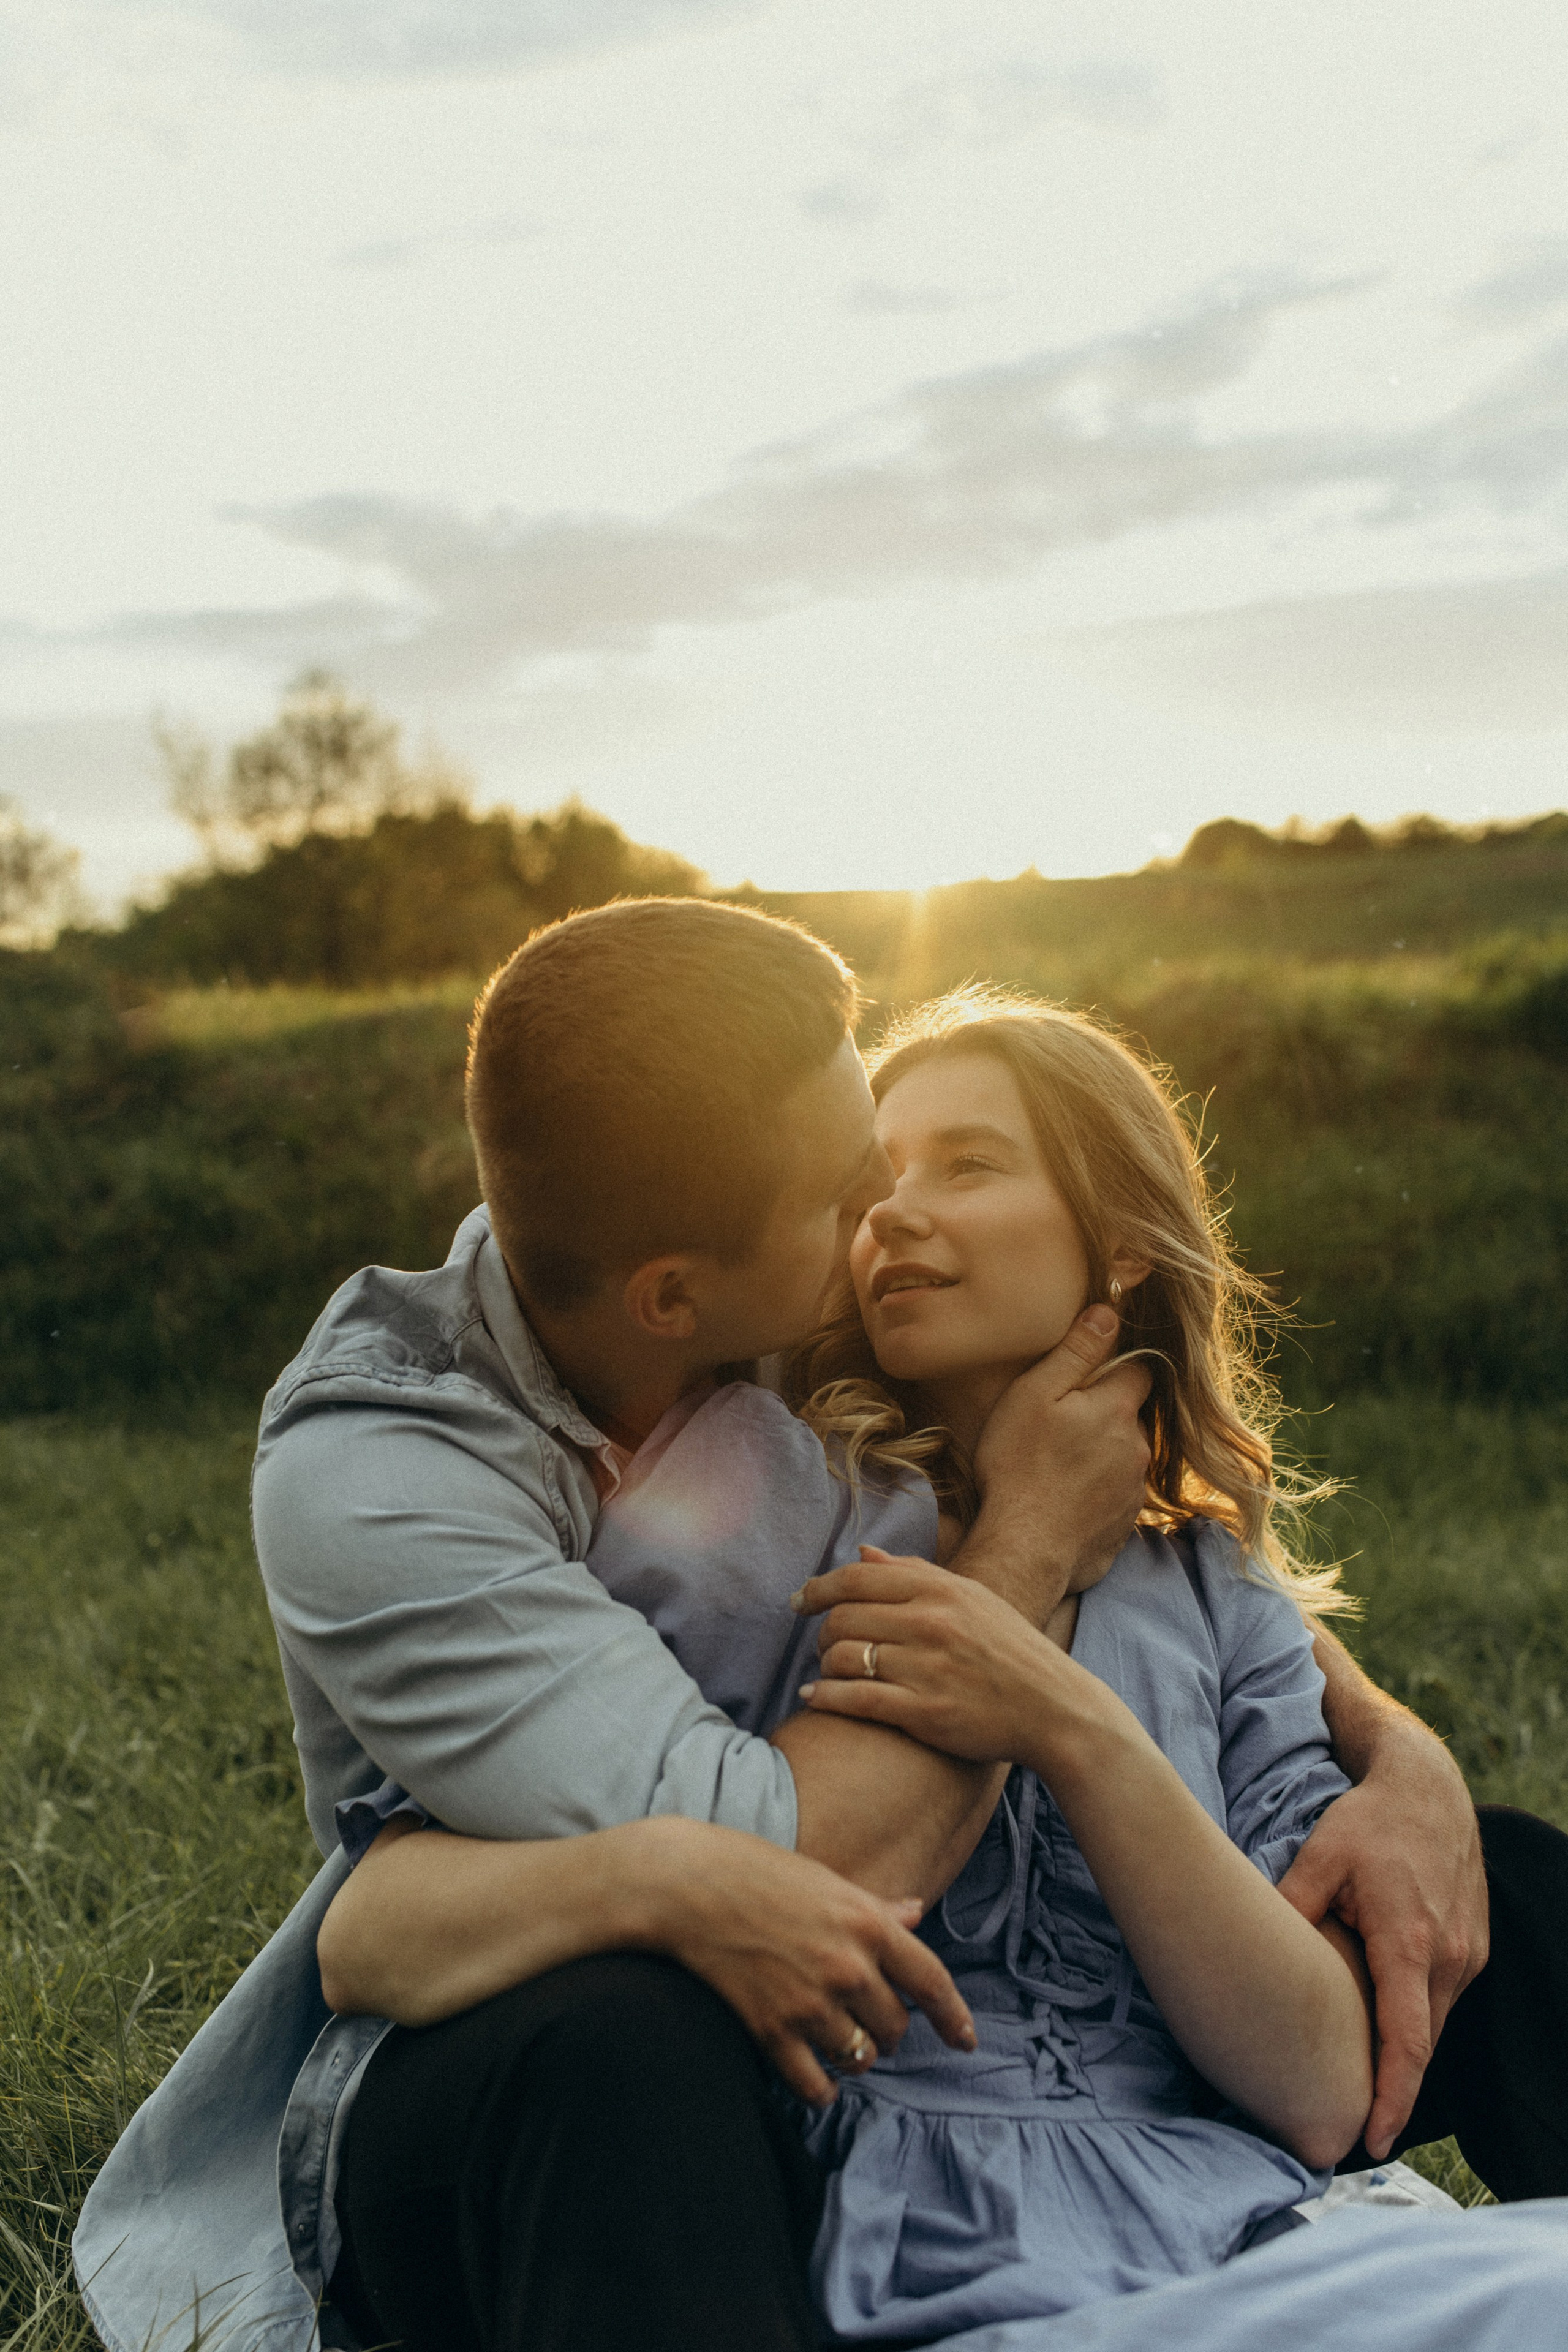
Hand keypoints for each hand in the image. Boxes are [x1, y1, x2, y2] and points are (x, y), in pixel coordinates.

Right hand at [640, 1818, 977, 2106]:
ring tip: (839, 2042)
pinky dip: (821, 2089)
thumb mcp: (826, 1880)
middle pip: (896, 2025)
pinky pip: (815, 2084)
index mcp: (867, 1922)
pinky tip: (817, 2080)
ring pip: (861, 2056)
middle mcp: (847, 1966)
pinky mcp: (771, 2030)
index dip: (954, 2017)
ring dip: (856, 2055)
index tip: (966, 2041)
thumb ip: (875, 1906)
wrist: (687, 1886)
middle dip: (887, 2028)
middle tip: (867, 2018)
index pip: (932, 1980)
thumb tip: (917, 1911)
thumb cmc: (756, 1872)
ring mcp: (810, 2001)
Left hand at [792, 1549, 1095, 1765]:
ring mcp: (927, 1668)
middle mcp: (931, 1624)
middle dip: (820, 1631)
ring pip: (843, 1657)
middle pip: (843, 1617)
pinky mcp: (924, 1713)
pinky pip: (855, 1699)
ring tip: (827, 1672)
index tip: (799, 1600)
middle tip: (821, 1644)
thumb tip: (862, 1551)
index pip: (857, 1578)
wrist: (1054, 1709)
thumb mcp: (971, 1598)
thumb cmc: (1010, 1651)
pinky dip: (826, 1697)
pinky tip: (814, 1697)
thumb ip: (915, 1573)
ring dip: (824, 1665)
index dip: (818, 1588)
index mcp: (941, 1591)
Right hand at [965, 1307, 1151, 1621]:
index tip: (1086, 1378)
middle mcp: (1137, 1448)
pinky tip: (1062, 1500)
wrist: (1024, 1548)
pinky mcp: (1124, 1526)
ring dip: (1100, 1456)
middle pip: (1128, 1416)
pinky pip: (1115, 1496)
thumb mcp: (1035, 1395)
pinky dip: (1095, 1493)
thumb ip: (1076, 1352)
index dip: (1115, 1369)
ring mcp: (1134, 1491)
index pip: (1139, 1371)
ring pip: (1123, 1457)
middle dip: (1103, 1415)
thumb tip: (1108, 1314)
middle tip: (1058, 1427)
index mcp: (1117, 1409)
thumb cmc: (1019, 1465)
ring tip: (1055, 1468)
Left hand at [1276, 1725, 1487, 2157]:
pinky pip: (1442, 2001)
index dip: (1392, 2100)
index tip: (1372, 2142)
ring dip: (1403, 2057)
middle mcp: (1448, 1958)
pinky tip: (1383, 2029)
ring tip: (1361, 2090)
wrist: (1428, 1786)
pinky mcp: (1472, 1948)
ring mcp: (1467, 1955)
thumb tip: (1246, 1951)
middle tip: (1346, 2130)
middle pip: (1420, 2047)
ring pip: (1433, 2026)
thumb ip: (1289, 1909)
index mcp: (1409, 1944)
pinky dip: (1416, 2022)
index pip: (1407, 2044)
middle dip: (1391, 2093)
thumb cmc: (1368, 1822)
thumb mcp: (1319, 1858)